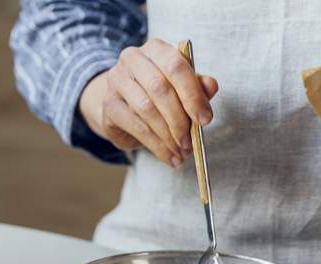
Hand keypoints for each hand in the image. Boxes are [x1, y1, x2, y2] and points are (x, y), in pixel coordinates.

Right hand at [79, 38, 218, 167]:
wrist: (123, 104)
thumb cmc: (159, 94)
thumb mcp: (182, 87)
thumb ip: (198, 86)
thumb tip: (211, 86)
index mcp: (155, 49)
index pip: (176, 66)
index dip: (193, 94)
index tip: (205, 119)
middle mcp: (132, 59)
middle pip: (160, 88)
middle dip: (180, 119)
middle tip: (191, 142)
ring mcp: (116, 81)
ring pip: (147, 109)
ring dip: (168, 136)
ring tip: (182, 152)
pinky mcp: (109, 105)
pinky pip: (136, 127)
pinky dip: (156, 145)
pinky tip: (169, 156)